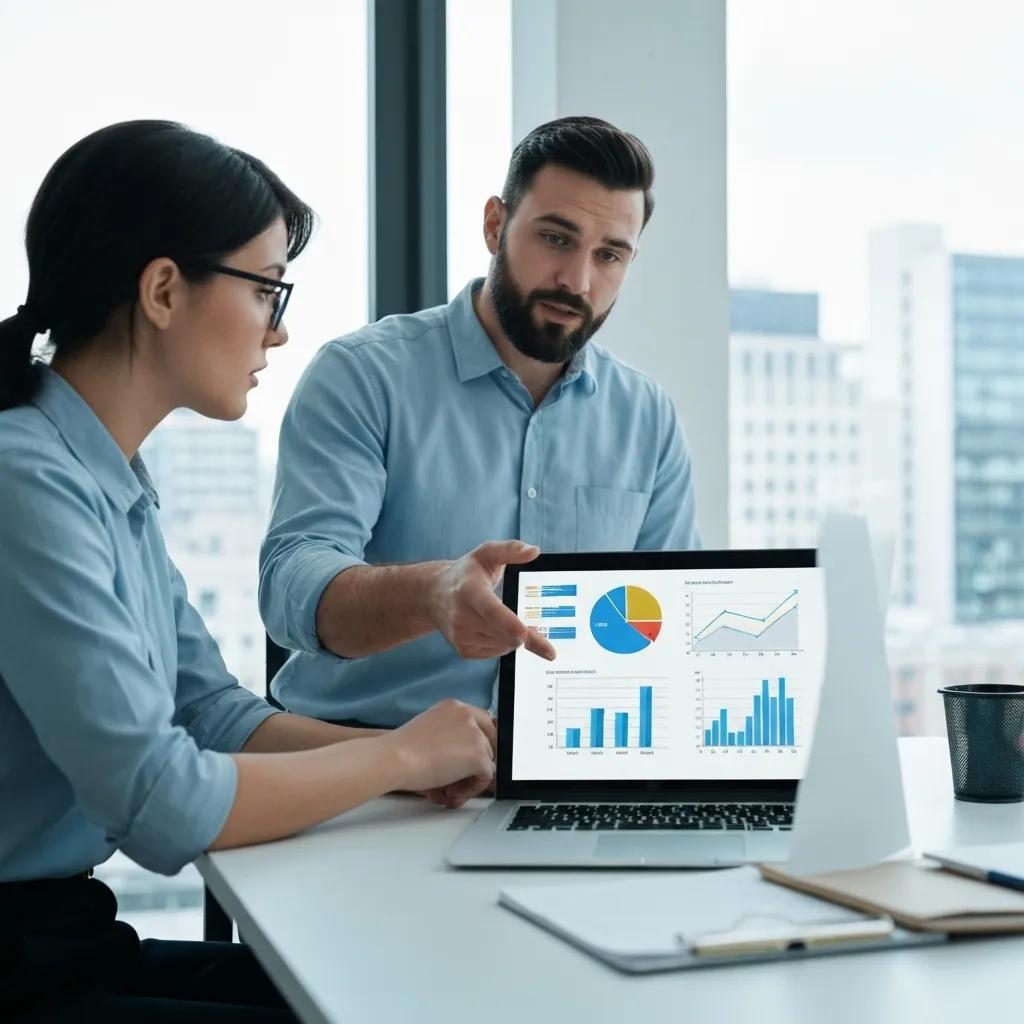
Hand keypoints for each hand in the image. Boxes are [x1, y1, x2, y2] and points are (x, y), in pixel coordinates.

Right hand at [382, 699, 496, 805]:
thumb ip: (451, 736)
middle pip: (488, 742)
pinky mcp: (478, 756)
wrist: (393, 758)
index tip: (468, 760)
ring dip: (468, 780)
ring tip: (445, 791)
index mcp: (454, 706)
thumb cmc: (400, 750)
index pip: (482, 723)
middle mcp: (467, 715)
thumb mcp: (430, 731)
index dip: (477, 745)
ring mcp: (475, 734)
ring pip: (487, 761)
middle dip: (474, 765)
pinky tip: (449, 792)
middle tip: (456, 780)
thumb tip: (464, 757)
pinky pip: (485, 777)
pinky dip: (470, 790)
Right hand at [427, 540, 557, 660]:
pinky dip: (504, 643)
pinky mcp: (463, 650)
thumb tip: (533, 551)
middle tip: (532, 624)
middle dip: (526, 633)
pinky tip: (496, 628)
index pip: (490, 610)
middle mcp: (461, 616)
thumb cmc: (466, 572)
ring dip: (514, 637)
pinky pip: (497, 652)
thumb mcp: (486, 553)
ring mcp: (460, 636)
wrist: (434, 594)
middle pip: (504, 634)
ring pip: (504, 645)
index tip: (525, 634)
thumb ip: (510, 549)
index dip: (509, 624)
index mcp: (470, 591)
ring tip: (505, 619)